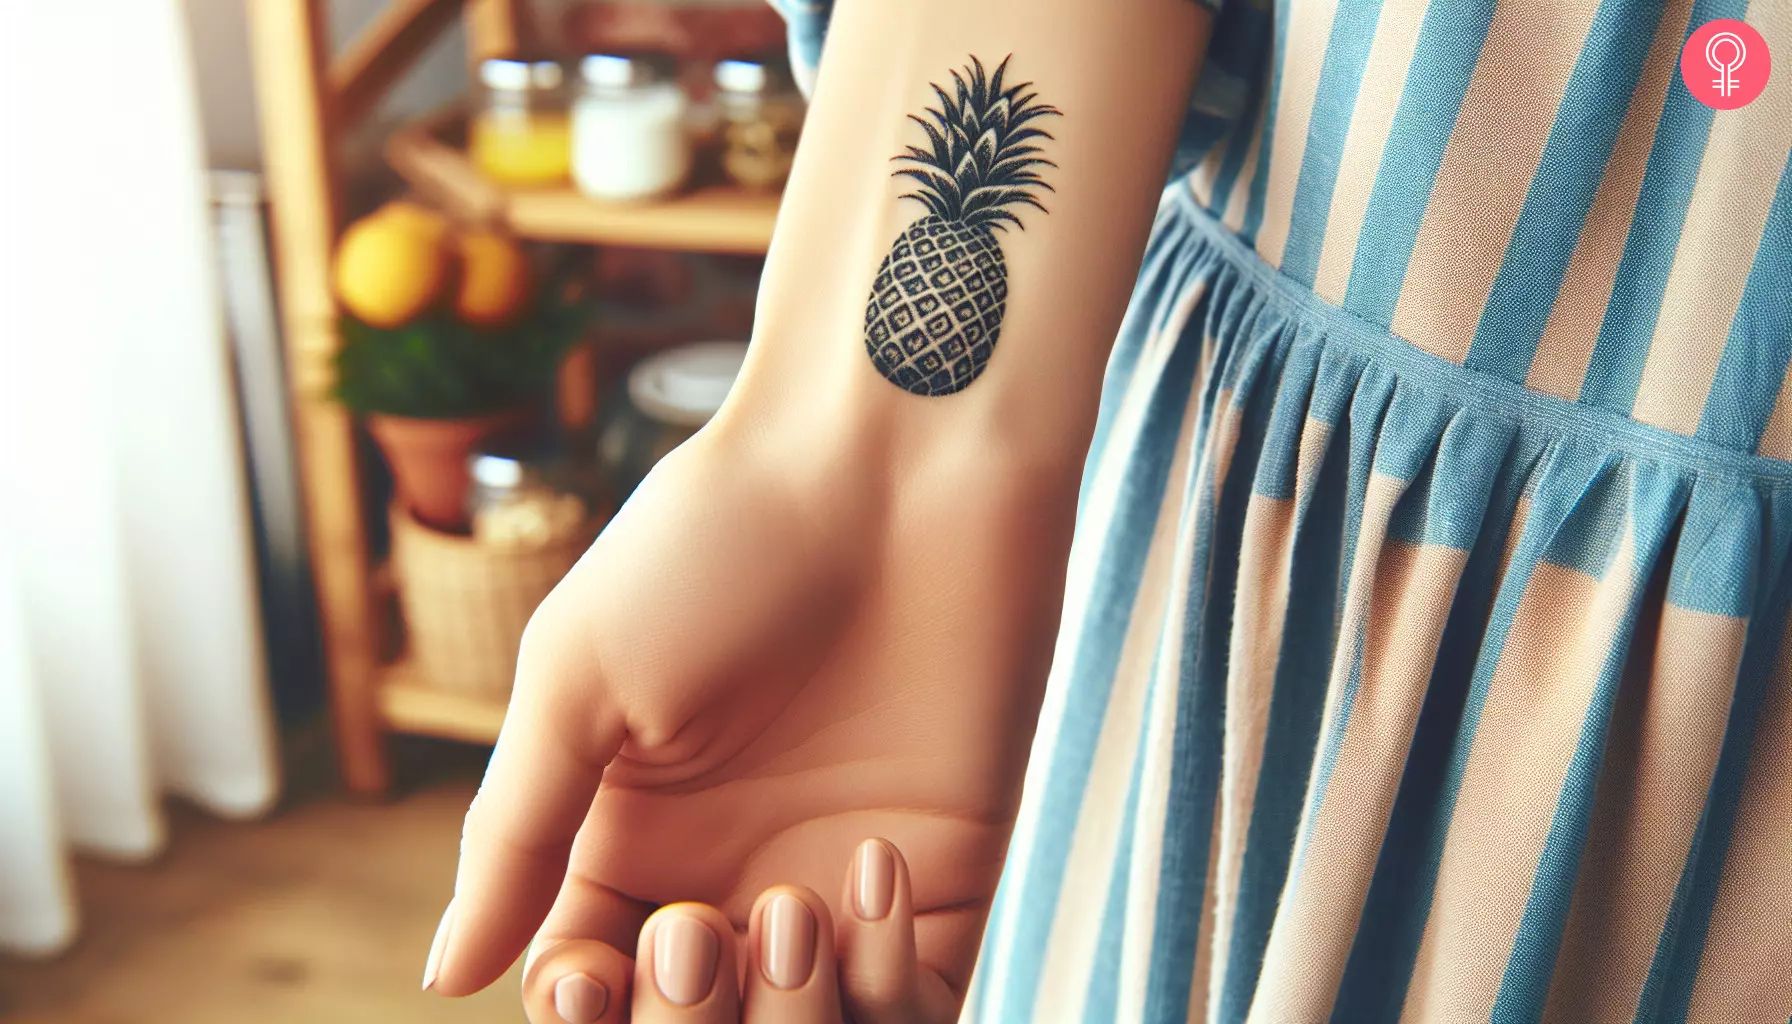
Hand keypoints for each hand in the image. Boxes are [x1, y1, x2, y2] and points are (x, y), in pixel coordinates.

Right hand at [422, 421, 1077, 1021]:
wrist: (891, 461)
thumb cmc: (718, 541)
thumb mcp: (579, 678)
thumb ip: (517, 833)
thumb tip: (445, 977)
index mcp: (630, 838)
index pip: (590, 986)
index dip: (584, 1009)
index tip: (585, 975)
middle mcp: (733, 875)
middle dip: (683, 1020)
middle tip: (693, 929)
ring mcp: (840, 881)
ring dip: (785, 1020)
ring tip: (788, 909)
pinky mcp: (945, 874)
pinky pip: (918, 1008)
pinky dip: (887, 990)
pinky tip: (872, 863)